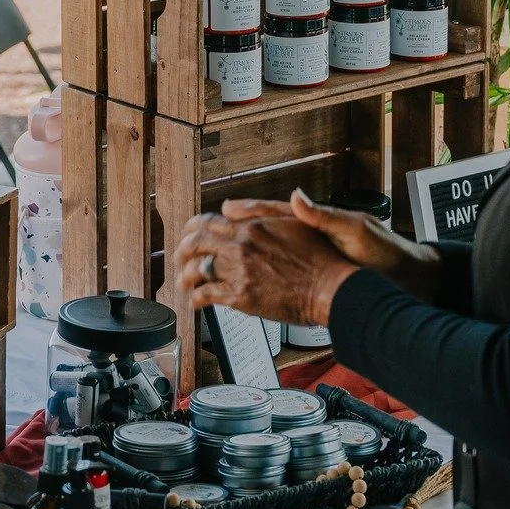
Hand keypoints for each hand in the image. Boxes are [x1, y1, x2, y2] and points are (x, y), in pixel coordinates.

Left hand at [174, 207, 357, 325]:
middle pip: (196, 243)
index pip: (209, 221)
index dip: (194, 228)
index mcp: (252, 227)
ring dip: (185, 275)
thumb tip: (232, 207)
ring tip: (183, 282)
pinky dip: (196, 298)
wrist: (330, 287)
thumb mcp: (292, 223)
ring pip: (196, 268)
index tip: (190, 234)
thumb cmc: (318, 259)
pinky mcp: (240, 295)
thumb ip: (259, 214)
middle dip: (182, 251)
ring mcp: (238, 270)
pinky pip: (206, 294)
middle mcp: (241, 245)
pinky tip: (195, 302)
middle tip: (179, 259)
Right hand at [220, 190, 445, 301]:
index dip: (249, 210)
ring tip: (221, 253)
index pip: (275, 212)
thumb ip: (323, 216)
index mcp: (316, 222)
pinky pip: (282, 273)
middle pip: (264, 231)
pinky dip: (263, 275)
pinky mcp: (316, 275)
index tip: (225, 208)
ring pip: (270, 252)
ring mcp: (311, 256)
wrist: (406, 279)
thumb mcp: (355, 229)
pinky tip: (249, 280)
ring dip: (245, 252)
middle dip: (236, 230)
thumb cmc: (387, 252)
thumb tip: (295, 198)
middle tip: (209, 229)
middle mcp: (309, 237)